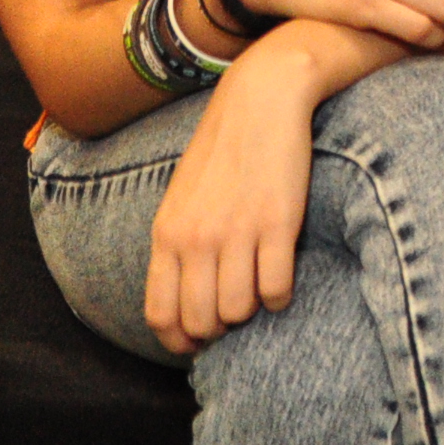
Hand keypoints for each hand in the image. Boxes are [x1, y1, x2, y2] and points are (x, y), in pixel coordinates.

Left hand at [143, 42, 323, 354]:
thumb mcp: (182, 198)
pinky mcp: (278, 223)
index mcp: (167, 233)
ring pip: (239, 310)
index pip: (160, 313)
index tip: (198, 343)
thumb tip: (184, 298)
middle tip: (234, 314)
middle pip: (200, 320)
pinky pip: (277, 289)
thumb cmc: (223, 151)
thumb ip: (178, 245)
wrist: (262, 101)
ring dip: (252, 310)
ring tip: (259, 291)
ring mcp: (237, 232)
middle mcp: (197, 238)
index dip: (179, 341)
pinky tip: (282, 279)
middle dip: (219, 329)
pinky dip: (281, 296)